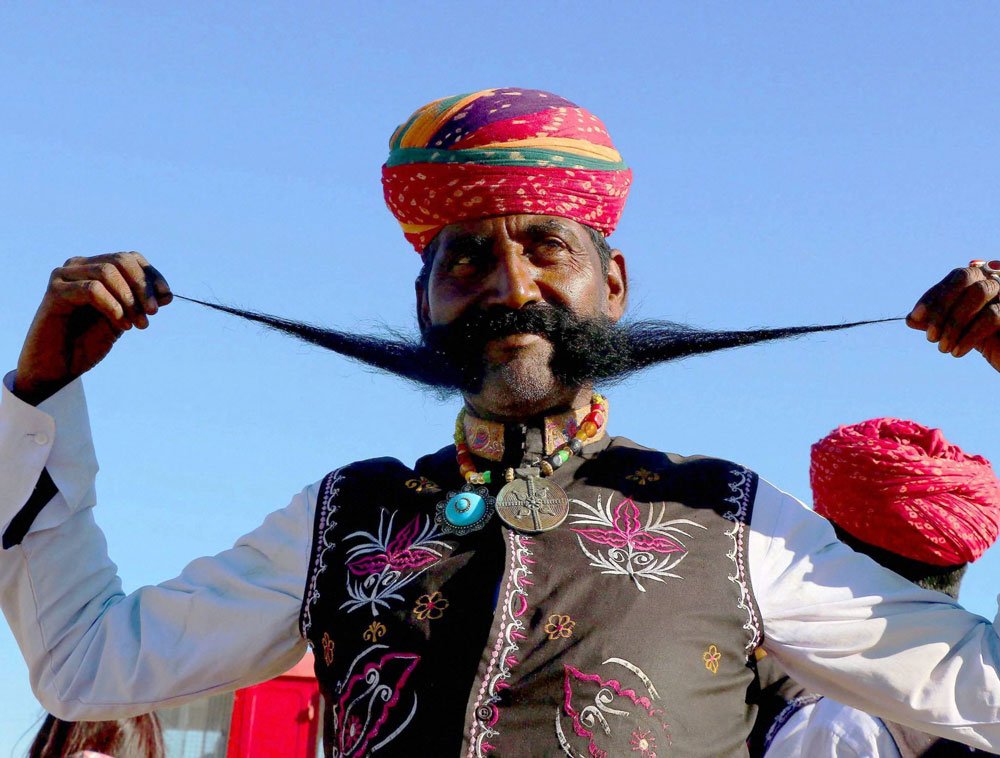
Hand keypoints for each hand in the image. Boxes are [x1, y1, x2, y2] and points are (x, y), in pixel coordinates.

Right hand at [14, 253, 171, 403]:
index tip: (166, 297)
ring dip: (129, 299)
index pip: (130, 258)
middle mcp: (79, 266)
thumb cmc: (87, 342)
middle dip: (142, 287)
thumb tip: (167, 294)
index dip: (151, 275)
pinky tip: (121, 325)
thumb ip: (140, 305)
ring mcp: (64, 276)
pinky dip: (113, 306)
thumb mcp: (123, 320)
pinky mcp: (55, 292)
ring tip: (138, 324)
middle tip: (152, 313)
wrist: (57, 367)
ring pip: (107, 272)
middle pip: (120, 260)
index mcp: (95, 269)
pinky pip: (92, 289)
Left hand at [907, 261, 999, 370]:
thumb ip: (932, 322)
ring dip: (954, 323)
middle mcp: (996, 279)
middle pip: (966, 278)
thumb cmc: (980, 338)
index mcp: (980, 279)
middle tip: (930, 336)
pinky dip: (969, 336)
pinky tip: (957, 351)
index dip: (933, 296)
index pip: (955, 277)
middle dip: (942, 307)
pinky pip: (992, 316)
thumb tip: (911, 319)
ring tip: (943, 347)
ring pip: (978, 293)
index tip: (916, 316)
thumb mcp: (953, 329)